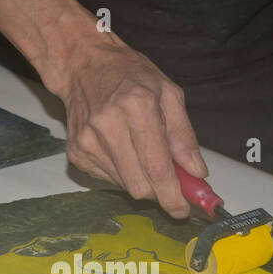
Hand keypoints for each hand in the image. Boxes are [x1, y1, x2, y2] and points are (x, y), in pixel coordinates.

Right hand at [55, 36, 206, 217]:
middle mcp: (109, 125)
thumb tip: (196, 171)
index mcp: (137, 106)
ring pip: (124, 186)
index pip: (158, 168)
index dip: (173, 196)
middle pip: (140, 186)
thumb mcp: (168, 93)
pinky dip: (122, 173)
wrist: (83, 65)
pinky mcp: (76, 152)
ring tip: (140, 152)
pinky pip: (107, 180)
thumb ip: (184, 135)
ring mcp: (88, 141)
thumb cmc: (129, 75)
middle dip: (159, 192)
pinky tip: (120, 149)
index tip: (183, 209)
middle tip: (169, 182)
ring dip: (141, 179)